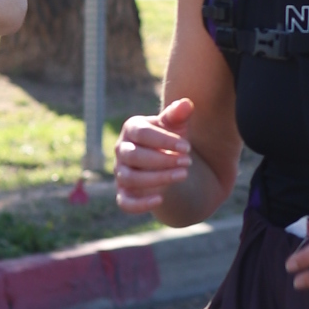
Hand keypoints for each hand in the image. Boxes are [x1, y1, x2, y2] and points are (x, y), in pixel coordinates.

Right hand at [116, 96, 195, 215]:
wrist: (166, 162)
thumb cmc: (170, 138)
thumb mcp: (176, 126)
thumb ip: (178, 115)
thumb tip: (187, 104)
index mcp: (131, 129)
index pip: (141, 134)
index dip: (164, 140)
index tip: (187, 147)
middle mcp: (122, 150)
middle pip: (134, 156)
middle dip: (162, 160)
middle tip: (187, 161)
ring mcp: (121, 172)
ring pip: (130, 178)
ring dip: (157, 178)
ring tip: (183, 175)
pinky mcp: (125, 193)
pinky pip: (125, 202)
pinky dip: (140, 204)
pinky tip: (161, 199)